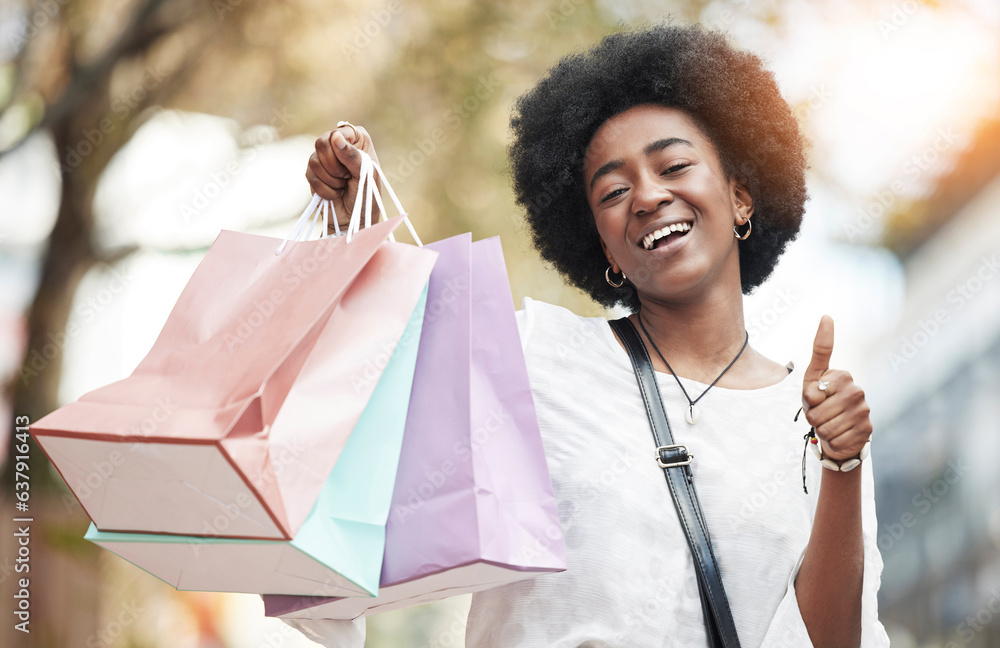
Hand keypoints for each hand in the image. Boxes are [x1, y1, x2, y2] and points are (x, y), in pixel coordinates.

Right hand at [306, 123, 381, 233]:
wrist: (355, 220)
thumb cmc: (367, 196)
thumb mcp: (365, 174)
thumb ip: (351, 155)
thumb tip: (335, 136)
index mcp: (357, 139)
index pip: (339, 132)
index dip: (341, 150)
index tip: (352, 165)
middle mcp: (338, 145)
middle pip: (321, 143)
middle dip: (334, 166)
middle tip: (347, 177)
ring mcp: (324, 159)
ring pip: (314, 160)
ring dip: (331, 180)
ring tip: (343, 186)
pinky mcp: (313, 173)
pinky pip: (309, 175)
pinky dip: (324, 189)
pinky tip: (335, 194)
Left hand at [801, 315, 872, 461]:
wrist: (838, 431)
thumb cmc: (821, 402)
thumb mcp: (811, 379)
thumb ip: (818, 356)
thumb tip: (827, 316)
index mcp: (842, 376)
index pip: (811, 393)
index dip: (807, 400)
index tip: (815, 398)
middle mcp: (856, 391)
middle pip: (816, 412)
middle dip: (812, 417)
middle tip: (820, 415)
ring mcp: (863, 411)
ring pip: (825, 428)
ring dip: (821, 430)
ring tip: (829, 424)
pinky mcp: (866, 430)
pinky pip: (836, 441)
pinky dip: (832, 442)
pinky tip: (839, 435)